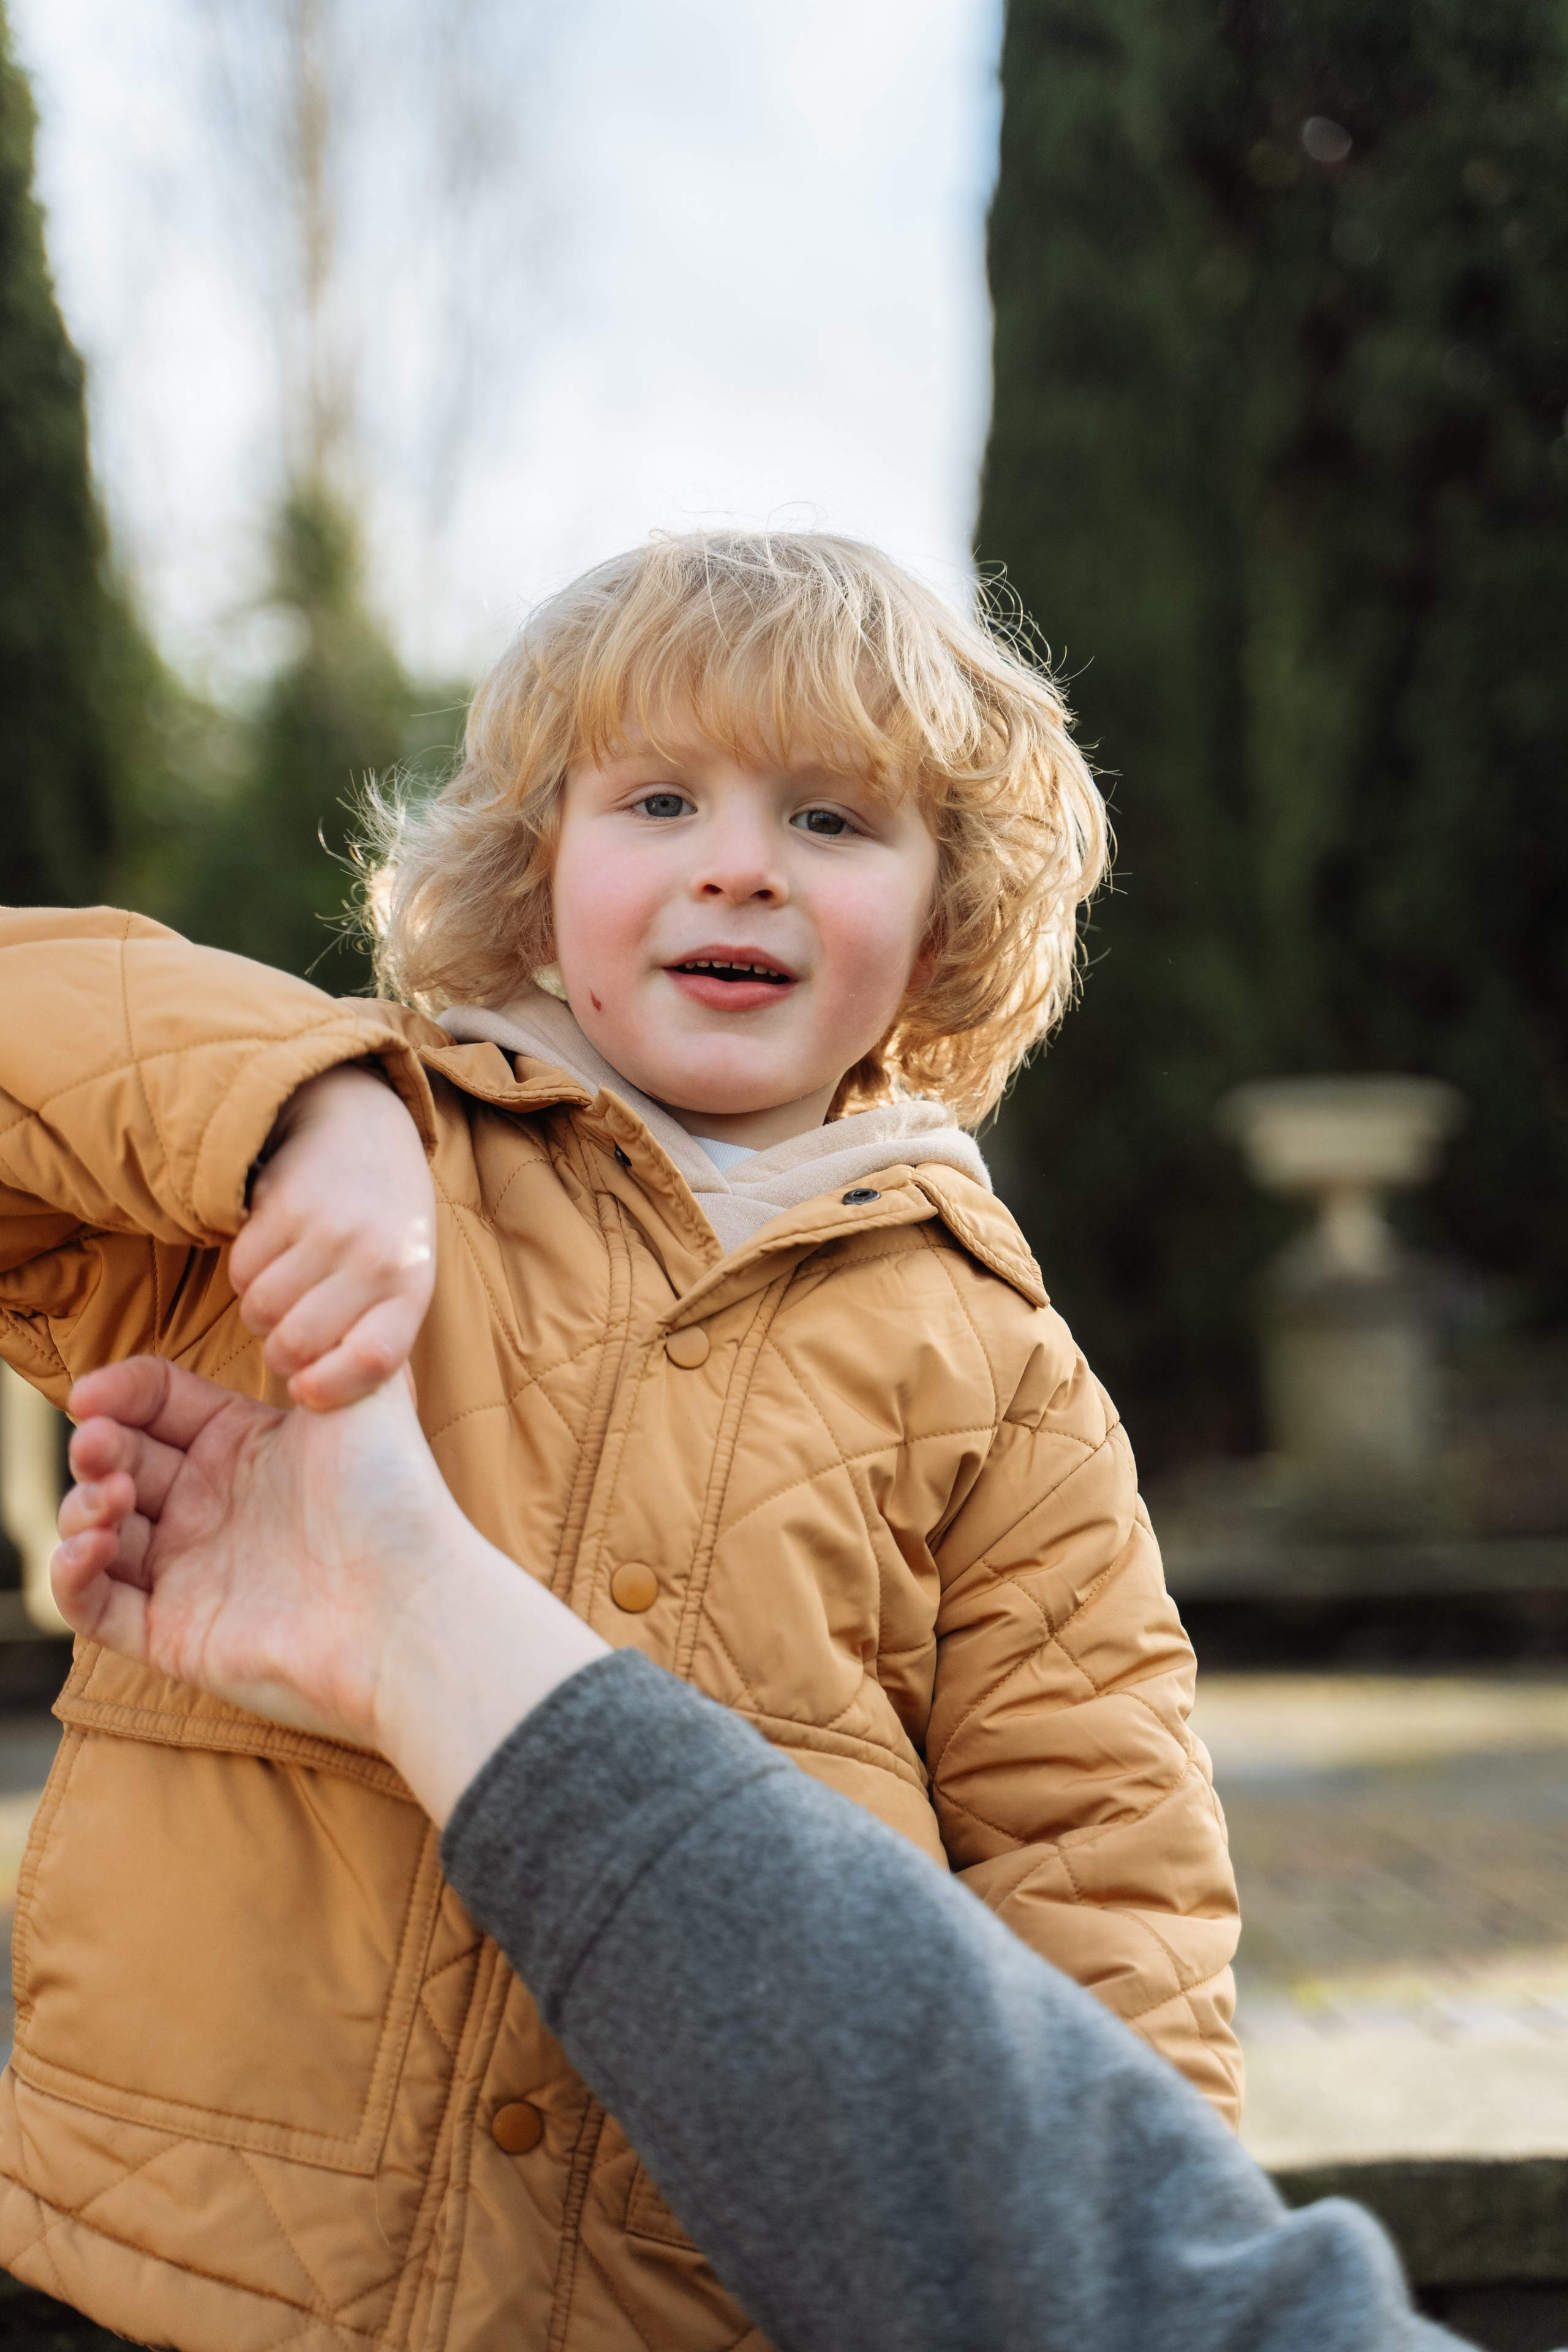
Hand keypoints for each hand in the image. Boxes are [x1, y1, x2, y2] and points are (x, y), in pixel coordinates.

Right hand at [52, 1358, 606, 1822]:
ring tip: (112, 1499)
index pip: (157, 1403)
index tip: (94, 1393)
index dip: (120, 1392)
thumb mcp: (364, 1392)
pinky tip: (92, 1545)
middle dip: (95, 1446)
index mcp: (247, 1446)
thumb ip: (325, 1334)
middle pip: (119, 1459)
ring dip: (82, 1506)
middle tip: (97, 1444)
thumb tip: (292, 1294)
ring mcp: (192, 1572)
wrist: (414, 1606)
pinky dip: (72, 1574)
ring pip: (97, 1528)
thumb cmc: (395, 1497)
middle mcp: (214, 1506)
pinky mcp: (174, 1635)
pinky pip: (94, 1605)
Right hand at [229, 1065, 436, 1409]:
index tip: (304, 1392)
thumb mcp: (405, 1279)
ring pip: (258, 1312)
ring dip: (259, 1311)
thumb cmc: (385, 1227)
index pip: (373, 1361)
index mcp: (412, 1288)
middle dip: (281, 1352)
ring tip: (286, 1286)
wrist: (364, 1130)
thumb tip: (363, 1425)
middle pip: (295, 1346)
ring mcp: (328, 1229)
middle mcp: (375, 1259)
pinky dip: (244, 1272)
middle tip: (291, 1331)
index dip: (330, 1389)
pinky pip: (239, 1271)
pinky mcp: (283, 1203)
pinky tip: (272, 1251)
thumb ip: (383, 1341)